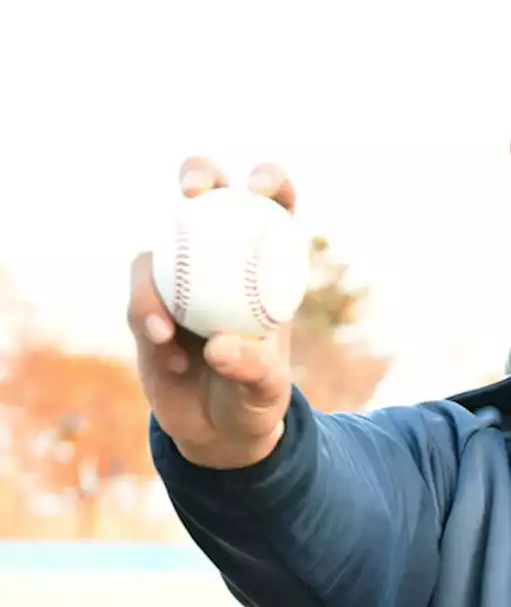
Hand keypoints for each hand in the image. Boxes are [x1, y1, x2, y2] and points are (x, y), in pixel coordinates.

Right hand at [127, 158, 296, 468]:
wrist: (217, 431)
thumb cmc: (255, 401)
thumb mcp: (265, 389)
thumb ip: (250, 367)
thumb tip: (217, 345)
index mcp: (266, 269)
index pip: (275, 208)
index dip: (270, 181)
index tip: (259, 188)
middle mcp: (222, 261)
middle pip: (209, 196)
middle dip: (199, 175)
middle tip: (193, 192)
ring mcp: (182, 278)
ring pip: (161, 245)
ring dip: (155, 282)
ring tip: (163, 335)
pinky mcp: (148, 304)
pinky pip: (140, 295)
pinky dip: (147, 318)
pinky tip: (167, 355)